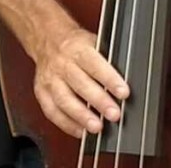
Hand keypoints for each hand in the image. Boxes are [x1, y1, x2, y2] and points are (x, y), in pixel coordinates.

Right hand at [33, 24, 128, 138]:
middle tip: (114, 114)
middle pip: (80, 83)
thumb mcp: (93, 42)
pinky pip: (51, 111)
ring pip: (64, 99)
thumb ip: (106, 59)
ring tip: (97, 127)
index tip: (123, 92)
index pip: (94, 63)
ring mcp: (50, 79)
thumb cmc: (76, 44)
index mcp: (77, 48)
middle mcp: (62, 63)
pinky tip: (80, 131)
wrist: (47, 39)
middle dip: (98, 101)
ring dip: (81, 116)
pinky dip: (66, 124)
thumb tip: (129, 76)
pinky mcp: (41, 92)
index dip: (109, 78)